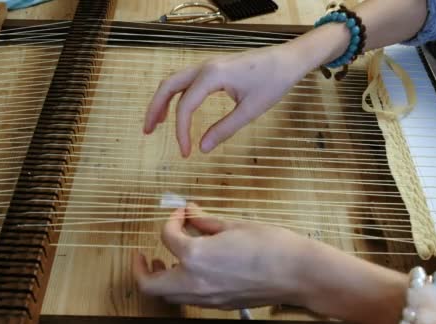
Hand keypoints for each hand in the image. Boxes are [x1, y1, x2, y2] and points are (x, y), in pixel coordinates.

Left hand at [132, 203, 313, 309]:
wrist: (298, 273)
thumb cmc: (271, 246)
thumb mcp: (233, 225)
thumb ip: (205, 221)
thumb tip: (190, 213)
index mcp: (196, 256)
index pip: (167, 237)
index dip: (172, 220)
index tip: (181, 213)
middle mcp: (195, 282)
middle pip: (150, 284)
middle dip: (140, 268)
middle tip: (142, 254)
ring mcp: (206, 297)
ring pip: (167, 295)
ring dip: (160, 279)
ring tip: (164, 262)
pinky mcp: (218, 305)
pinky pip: (188, 298)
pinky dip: (180, 286)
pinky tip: (190, 271)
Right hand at [143, 44, 311, 156]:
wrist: (288, 60)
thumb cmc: (273, 81)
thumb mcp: (250, 110)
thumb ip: (224, 129)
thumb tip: (203, 148)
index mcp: (212, 75)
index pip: (185, 106)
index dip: (181, 131)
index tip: (186, 152)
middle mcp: (205, 67)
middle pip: (168, 86)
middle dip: (154, 109)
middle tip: (147, 132)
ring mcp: (208, 66)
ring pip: (174, 82)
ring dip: (162, 101)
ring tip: (156, 124)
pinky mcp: (213, 69)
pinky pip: (186, 81)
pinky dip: (175, 96)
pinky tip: (176, 111)